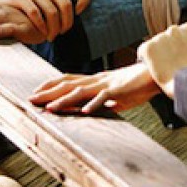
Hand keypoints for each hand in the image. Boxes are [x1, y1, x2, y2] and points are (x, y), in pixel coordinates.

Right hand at [0, 0, 89, 39]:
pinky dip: (41, 26)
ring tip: (51, 36)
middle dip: (66, 23)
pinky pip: (36, 14)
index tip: (79, 12)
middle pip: (65, 5)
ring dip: (54, 28)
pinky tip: (41, 32)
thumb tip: (81, 12)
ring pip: (51, 12)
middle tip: (62, 33)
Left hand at [29, 63, 159, 113]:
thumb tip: (87, 110)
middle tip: (31, 99)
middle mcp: (97, 80)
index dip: (51, 84)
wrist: (154, 75)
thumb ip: (100, 101)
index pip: (68, 79)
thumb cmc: (135, 85)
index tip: (37, 91)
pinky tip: (84, 112)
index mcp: (95, 80)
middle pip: (68, 84)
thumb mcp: (113, 95)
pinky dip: (94, 104)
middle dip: (49, 93)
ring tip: (51, 108)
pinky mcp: (118, 90)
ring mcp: (106, 84)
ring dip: (64, 100)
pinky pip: (104, 98)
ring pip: (81, 91)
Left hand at [137, 20, 186, 97]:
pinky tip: (153, 69)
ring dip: (159, 56)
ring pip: (156, 47)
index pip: (181, 37)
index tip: (186, 61)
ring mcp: (159, 37)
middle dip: (170, 52)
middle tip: (176, 68)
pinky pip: (143, 52)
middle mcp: (173, 28)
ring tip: (166, 70)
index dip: (182, 51)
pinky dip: (145, 59)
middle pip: (168, 41)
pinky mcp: (147, 48)